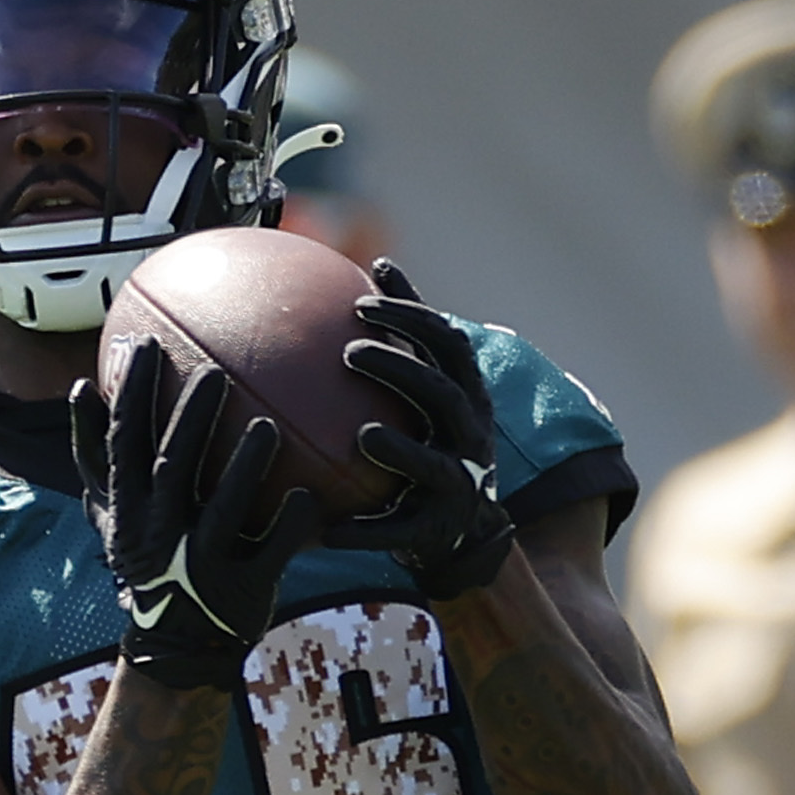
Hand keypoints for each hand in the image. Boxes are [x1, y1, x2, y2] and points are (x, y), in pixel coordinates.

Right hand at [70, 339, 317, 689]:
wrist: (178, 646)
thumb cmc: (149, 561)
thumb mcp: (111, 515)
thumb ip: (96, 456)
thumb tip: (78, 387)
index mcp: (128, 511)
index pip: (125, 443)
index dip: (133, 395)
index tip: (146, 344)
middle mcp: (159, 535)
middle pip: (174, 468)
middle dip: (192, 420)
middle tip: (216, 372)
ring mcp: (201, 565)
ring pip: (223, 511)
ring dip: (243, 468)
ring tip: (268, 428)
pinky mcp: (242, 589)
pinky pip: (271, 552)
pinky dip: (288, 524)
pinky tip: (307, 495)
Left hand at [318, 260, 514, 598]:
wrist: (460, 534)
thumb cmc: (429, 441)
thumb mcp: (427, 387)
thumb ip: (407, 335)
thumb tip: (380, 260)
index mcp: (465, 396)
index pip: (448, 345)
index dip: (411, 317)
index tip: (360, 300)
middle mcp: (470, 436)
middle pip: (442, 395)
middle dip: (401, 370)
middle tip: (349, 353)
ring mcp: (457, 485)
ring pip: (435, 464)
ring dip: (400, 449)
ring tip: (364, 436)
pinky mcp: (435, 531)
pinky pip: (399, 532)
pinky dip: (365, 531)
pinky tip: (324, 530)